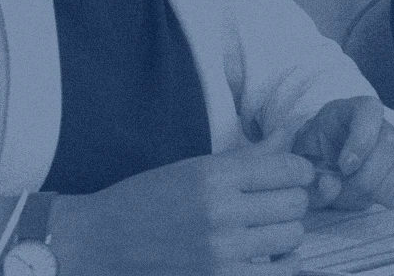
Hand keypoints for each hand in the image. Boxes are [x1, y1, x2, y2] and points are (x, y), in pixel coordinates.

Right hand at [48, 131, 313, 275]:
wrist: (95, 244)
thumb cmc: (145, 201)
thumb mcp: (193, 169)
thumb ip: (248, 156)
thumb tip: (291, 131)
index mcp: (213, 176)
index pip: (290, 168)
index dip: (298, 171)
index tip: (288, 177)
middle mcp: (220, 212)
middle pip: (296, 203)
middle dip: (291, 202)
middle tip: (271, 206)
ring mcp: (220, 251)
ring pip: (292, 236)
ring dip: (285, 234)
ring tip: (264, 232)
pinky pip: (283, 272)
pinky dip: (283, 264)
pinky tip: (266, 258)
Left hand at [290, 96, 393, 209]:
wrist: (327, 162)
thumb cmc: (315, 157)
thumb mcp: (301, 165)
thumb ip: (310, 178)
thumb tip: (332, 184)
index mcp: (351, 110)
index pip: (369, 111)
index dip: (360, 140)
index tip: (344, 167)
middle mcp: (382, 123)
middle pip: (389, 142)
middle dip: (366, 176)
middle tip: (346, 189)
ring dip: (380, 189)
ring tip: (358, 195)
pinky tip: (377, 197)